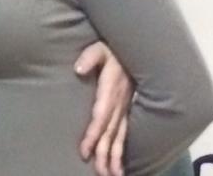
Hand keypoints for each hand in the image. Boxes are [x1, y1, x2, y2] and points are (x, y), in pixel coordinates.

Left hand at [75, 41, 133, 175]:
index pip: (100, 118)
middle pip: (110, 133)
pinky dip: (120, 149)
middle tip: (99, 172)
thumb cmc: (111, 50)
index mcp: (110, 92)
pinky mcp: (126, 110)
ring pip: (118, 136)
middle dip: (104, 153)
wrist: (135, 51)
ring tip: (110, 174)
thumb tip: (78, 68)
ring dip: (114, 156)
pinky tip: (118, 163)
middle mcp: (118, 104)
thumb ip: (89, 58)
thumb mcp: (99, 49)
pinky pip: (123, 132)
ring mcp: (124, 108)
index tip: (84, 151)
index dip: (92, 135)